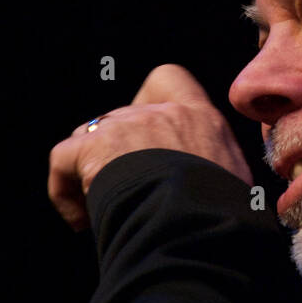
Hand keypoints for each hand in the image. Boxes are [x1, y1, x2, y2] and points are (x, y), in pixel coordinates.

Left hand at [48, 63, 252, 230]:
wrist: (194, 223)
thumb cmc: (222, 213)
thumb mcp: (238, 184)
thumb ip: (223, 168)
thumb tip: (224, 185)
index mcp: (199, 118)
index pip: (169, 79)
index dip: (152, 99)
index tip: (152, 137)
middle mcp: (159, 114)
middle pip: (122, 117)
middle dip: (118, 152)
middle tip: (126, 192)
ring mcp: (124, 127)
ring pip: (90, 135)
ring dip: (92, 169)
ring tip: (101, 208)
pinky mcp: (92, 148)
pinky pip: (63, 159)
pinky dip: (64, 190)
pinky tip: (80, 220)